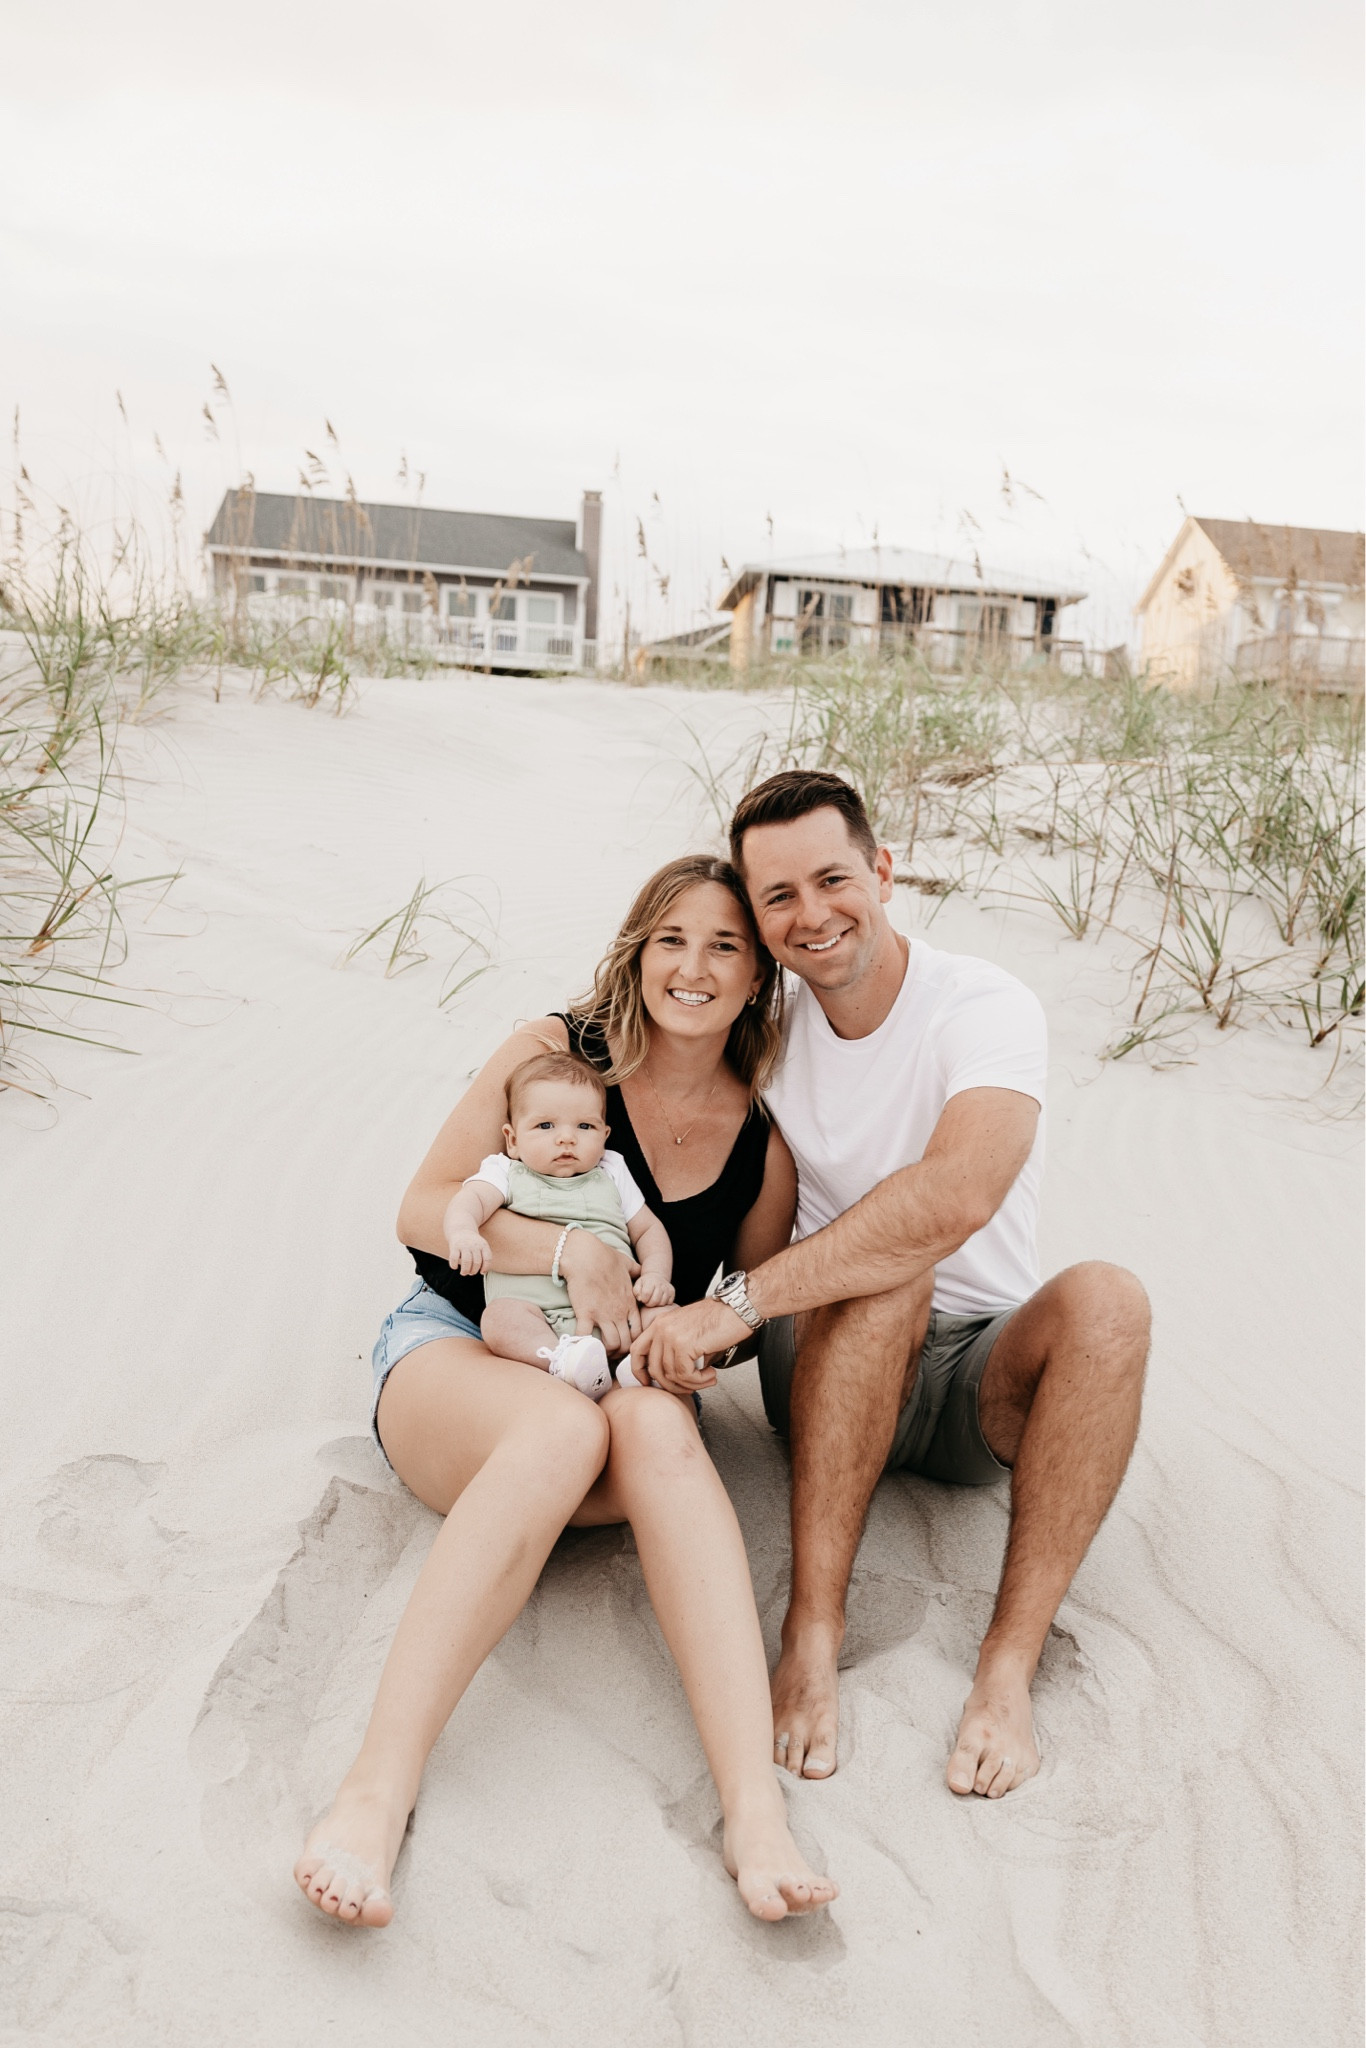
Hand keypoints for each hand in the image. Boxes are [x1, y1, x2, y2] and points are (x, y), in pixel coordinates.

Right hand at [445, 1227, 491, 1275]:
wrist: (461, 1229)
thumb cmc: (473, 1243)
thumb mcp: (482, 1246)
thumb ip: (484, 1257)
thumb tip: (483, 1272)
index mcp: (483, 1245)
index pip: (487, 1258)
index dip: (485, 1267)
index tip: (482, 1272)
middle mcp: (474, 1245)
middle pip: (477, 1262)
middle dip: (473, 1271)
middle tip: (470, 1273)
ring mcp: (464, 1245)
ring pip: (466, 1262)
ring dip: (465, 1271)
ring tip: (464, 1272)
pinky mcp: (454, 1246)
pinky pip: (454, 1258)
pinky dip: (454, 1265)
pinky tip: (455, 1267)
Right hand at [560, 1229, 640, 1358]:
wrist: (585, 1254)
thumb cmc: (605, 1256)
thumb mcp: (626, 1263)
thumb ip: (635, 1269)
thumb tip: (640, 1269)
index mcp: (630, 1303)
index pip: (639, 1332)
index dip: (633, 1342)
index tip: (624, 1343)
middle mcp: (619, 1313)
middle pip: (627, 1343)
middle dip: (620, 1352)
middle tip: (611, 1353)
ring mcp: (603, 1315)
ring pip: (612, 1345)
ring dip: (606, 1351)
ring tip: (598, 1351)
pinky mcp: (586, 1314)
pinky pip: (586, 1337)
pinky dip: (583, 1344)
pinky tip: (581, 1345)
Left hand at [629, 1298, 749, 1396]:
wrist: (738, 1307)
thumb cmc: (719, 1319)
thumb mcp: (689, 1331)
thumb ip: (676, 1350)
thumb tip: (674, 1378)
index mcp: (660, 1323)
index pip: (637, 1350)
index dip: (639, 1371)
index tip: (649, 1383)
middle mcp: (661, 1328)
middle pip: (654, 1369)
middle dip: (672, 1385)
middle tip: (691, 1387)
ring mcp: (671, 1336)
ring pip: (671, 1376)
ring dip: (691, 1384)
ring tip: (708, 1379)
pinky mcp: (684, 1345)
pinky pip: (685, 1375)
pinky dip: (699, 1381)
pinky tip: (711, 1375)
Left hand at [633, 1274, 674, 1309]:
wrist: (656, 1277)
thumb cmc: (645, 1283)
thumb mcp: (638, 1284)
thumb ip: (636, 1291)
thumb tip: (640, 1299)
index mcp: (650, 1281)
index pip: (646, 1294)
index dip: (644, 1299)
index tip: (643, 1299)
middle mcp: (660, 1283)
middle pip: (655, 1300)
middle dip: (649, 1304)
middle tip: (647, 1302)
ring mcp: (667, 1288)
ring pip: (662, 1303)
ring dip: (656, 1304)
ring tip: (653, 1300)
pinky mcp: (672, 1292)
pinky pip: (669, 1303)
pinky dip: (663, 1303)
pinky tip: (659, 1300)